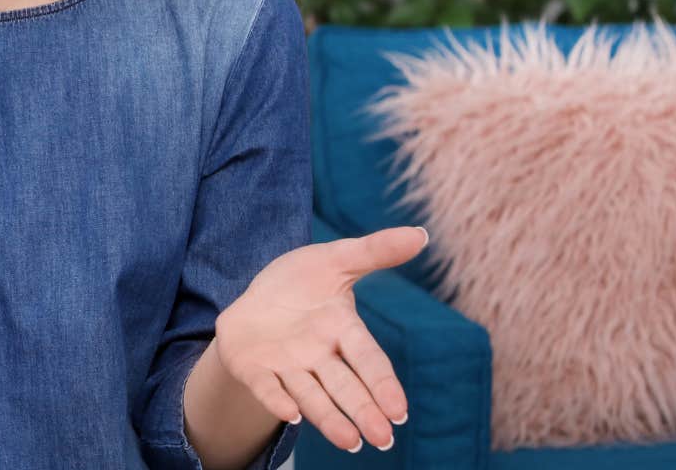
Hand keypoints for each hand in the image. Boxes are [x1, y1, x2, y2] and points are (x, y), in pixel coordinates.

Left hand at [214, 226, 430, 453]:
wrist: (253, 300)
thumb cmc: (301, 283)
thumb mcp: (334, 259)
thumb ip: (374, 251)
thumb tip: (421, 233)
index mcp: (343, 330)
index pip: (368, 358)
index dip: (384, 384)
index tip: (400, 411)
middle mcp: (319, 355)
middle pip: (344, 386)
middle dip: (363, 411)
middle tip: (382, 439)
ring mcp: (287, 365)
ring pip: (311, 396)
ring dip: (329, 419)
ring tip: (349, 442)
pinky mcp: (256, 370)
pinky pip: (267, 388)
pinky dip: (277, 401)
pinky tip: (290, 416)